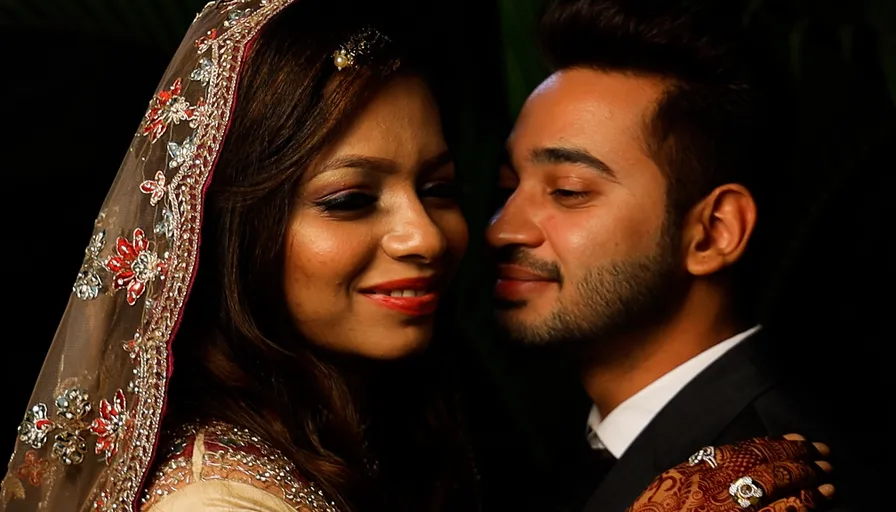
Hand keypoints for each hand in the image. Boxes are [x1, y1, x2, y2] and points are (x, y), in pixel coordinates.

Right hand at [627, 434, 833, 510]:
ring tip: (828, 480)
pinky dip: (803, 506)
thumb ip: (696, 471)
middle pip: (768, 463)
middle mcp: (718, 485)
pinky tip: (818, 501)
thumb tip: (722, 461)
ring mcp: (734, 508)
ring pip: (781, 487)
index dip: (777, 443)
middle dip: (799, 458)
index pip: (747, 449)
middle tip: (821, 455)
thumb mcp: (669, 485)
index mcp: (700, 471)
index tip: (796, 439)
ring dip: (808, 481)